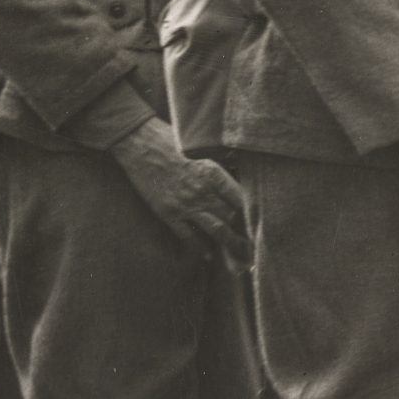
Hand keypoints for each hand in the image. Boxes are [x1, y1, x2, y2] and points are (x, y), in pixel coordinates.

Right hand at [112, 117, 249, 259]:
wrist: (140, 146)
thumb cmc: (171, 143)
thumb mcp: (201, 151)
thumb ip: (218, 170)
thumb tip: (236, 182)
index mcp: (214, 174)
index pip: (242, 199)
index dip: (252, 213)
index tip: (259, 222)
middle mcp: (203, 191)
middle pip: (232, 216)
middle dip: (244, 231)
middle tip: (254, 242)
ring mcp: (186, 204)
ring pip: (216, 229)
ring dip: (230, 243)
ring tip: (240, 253)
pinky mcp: (168, 213)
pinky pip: (188, 236)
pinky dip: (200, 248)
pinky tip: (208, 255)